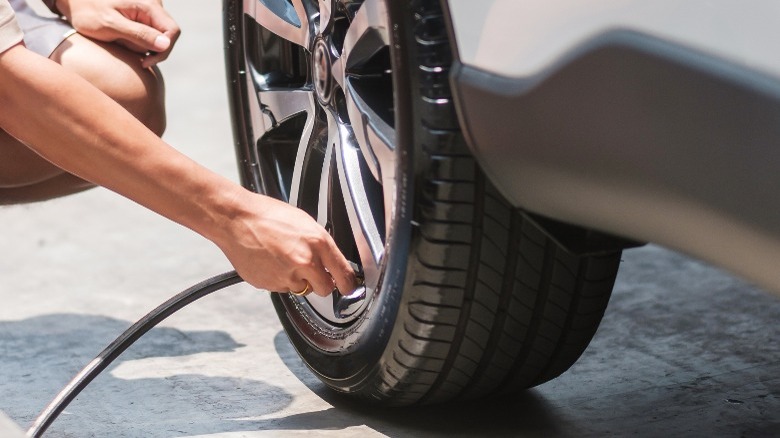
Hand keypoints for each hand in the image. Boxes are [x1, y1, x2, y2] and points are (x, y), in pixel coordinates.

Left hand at [56, 0, 180, 66]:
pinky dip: (136, 41)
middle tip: (124, 48)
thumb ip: (139, 34)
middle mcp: (153, 4)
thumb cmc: (87, 11)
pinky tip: (121, 38)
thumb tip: (165, 45)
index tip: (145, 62)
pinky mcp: (142, 15)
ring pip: (156, 36)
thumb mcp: (110, 26)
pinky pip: (148, 33)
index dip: (164, 50)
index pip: (173, 31)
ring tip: (118, 40)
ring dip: (140, 45)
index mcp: (148, 5)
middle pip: (166, 35)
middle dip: (148, 47)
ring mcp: (148, 9)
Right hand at [214, 192, 358, 296]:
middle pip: (325, 290)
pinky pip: (282, 288)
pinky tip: (271, 262)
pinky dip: (279, 279)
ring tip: (283, 259)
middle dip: (322, 284)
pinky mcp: (269, 284)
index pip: (344, 275)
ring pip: (302, 289)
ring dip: (297, 280)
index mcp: (318, 243)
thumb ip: (321, 245)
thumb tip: (332, 263)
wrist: (236, 220)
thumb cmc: (268, 215)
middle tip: (313, 272)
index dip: (348, 284)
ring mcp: (286, 276)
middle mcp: (305, 262)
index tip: (348, 288)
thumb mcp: (305, 223)